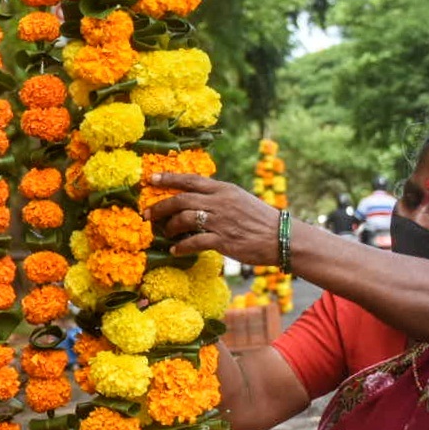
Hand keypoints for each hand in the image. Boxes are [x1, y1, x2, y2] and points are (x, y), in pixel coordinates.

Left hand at [143, 172, 280, 265]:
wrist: (281, 237)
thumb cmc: (260, 220)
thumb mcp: (239, 200)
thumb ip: (218, 198)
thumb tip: (197, 198)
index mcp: (224, 189)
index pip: (191, 179)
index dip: (169, 178)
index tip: (151, 179)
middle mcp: (220, 202)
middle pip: (181, 199)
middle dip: (160, 206)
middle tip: (147, 214)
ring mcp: (221, 221)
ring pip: (184, 219)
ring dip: (169, 227)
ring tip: (165, 233)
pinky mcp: (223, 240)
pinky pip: (194, 242)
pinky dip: (181, 247)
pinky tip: (176, 250)